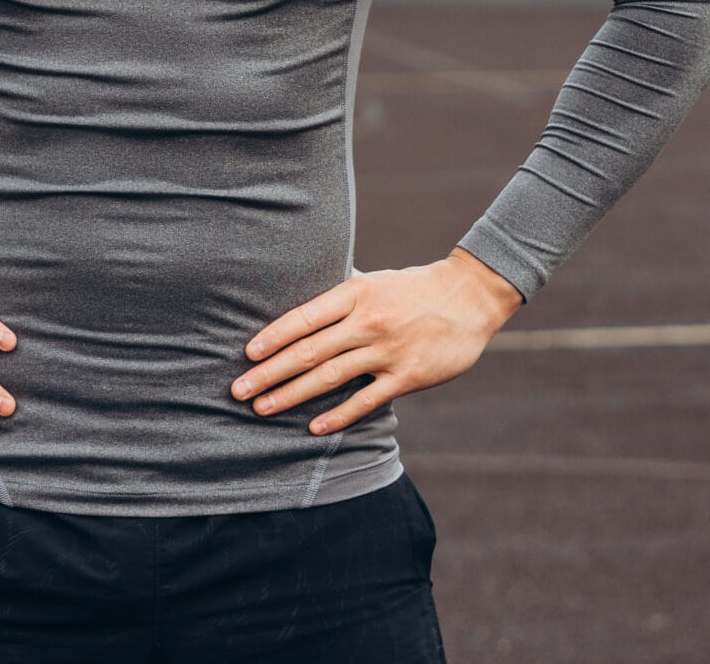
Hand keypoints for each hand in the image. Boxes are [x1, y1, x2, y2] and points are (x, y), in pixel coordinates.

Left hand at [233, 249, 523, 434]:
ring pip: (330, 377)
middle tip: (238, 390)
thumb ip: (342, 292)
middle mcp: (369, 321)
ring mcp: (388, 350)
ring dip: (292, 395)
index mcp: (357, 294)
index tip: (247, 354)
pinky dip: (338, 415)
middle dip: (270, 373)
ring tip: (263, 408)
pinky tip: (314, 427)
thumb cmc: (415, 288)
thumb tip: (301, 293)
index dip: (273, 336)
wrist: (471, 297)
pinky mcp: (408, 376)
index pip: (305, 317)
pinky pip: (366, 399)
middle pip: (309, 351)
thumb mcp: (376, 281)